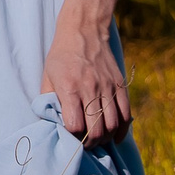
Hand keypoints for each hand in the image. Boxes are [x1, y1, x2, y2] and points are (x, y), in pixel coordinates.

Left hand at [40, 8, 130, 146]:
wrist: (84, 30)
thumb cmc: (61, 55)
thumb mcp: (48, 75)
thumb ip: (48, 99)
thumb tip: (50, 122)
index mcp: (70, 87)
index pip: (75, 125)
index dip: (73, 137)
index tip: (70, 137)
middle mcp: (90, 88)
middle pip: (96, 130)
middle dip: (90, 143)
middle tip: (84, 144)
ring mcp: (107, 87)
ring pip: (113, 125)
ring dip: (105, 138)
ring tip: (97, 139)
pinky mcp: (120, 85)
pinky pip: (126, 114)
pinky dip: (121, 130)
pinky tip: (114, 136)